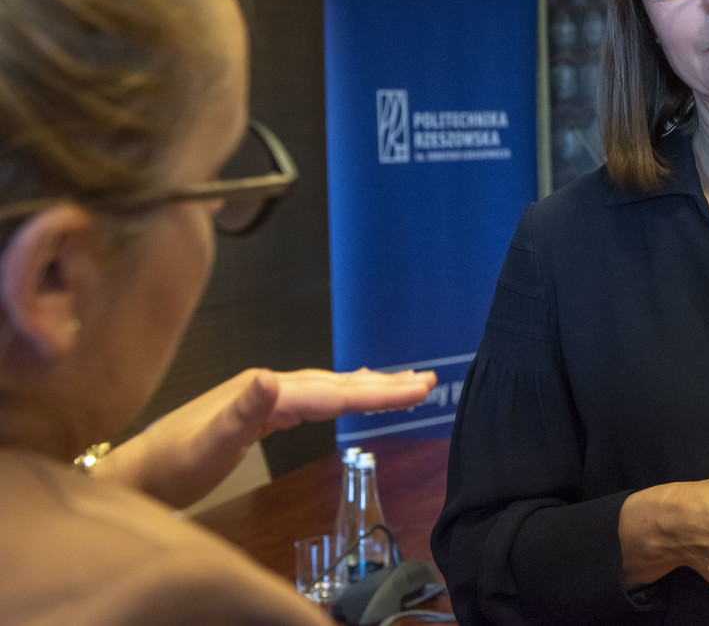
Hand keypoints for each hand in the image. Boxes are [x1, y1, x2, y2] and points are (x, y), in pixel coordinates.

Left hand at [96, 367, 434, 507]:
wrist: (138, 473)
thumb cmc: (173, 465)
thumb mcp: (209, 445)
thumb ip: (243, 412)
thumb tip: (272, 377)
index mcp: (268, 391)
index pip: (334, 392)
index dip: (378, 391)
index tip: (418, 389)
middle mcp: (271, 386)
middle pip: (339, 384)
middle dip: (385, 384)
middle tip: (429, 382)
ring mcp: (267, 396)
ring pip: (331, 387)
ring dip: (370, 386)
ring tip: (407, 384)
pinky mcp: (264, 410)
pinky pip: (317, 397)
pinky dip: (344, 393)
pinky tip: (352, 392)